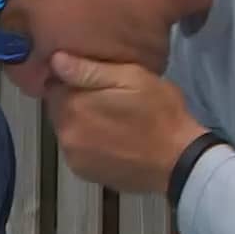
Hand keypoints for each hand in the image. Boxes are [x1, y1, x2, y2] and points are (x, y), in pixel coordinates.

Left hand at [44, 52, 205, 193]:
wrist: (180, 162)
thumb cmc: (160, 114)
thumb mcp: (132, 78)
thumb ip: (89, 70)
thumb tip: (56, 60)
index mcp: (73, 106)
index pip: (55, 84)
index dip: (74, 79)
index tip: (96, 80)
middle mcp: (65, 133)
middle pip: (59, 108)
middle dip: (77, 101)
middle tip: (110, 100)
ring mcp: (73, 156)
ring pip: (67, 129)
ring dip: (81, 123)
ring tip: (112, 121)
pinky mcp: (83, 173)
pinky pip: (76, 149)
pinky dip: (87, 143)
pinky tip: (111, 140)